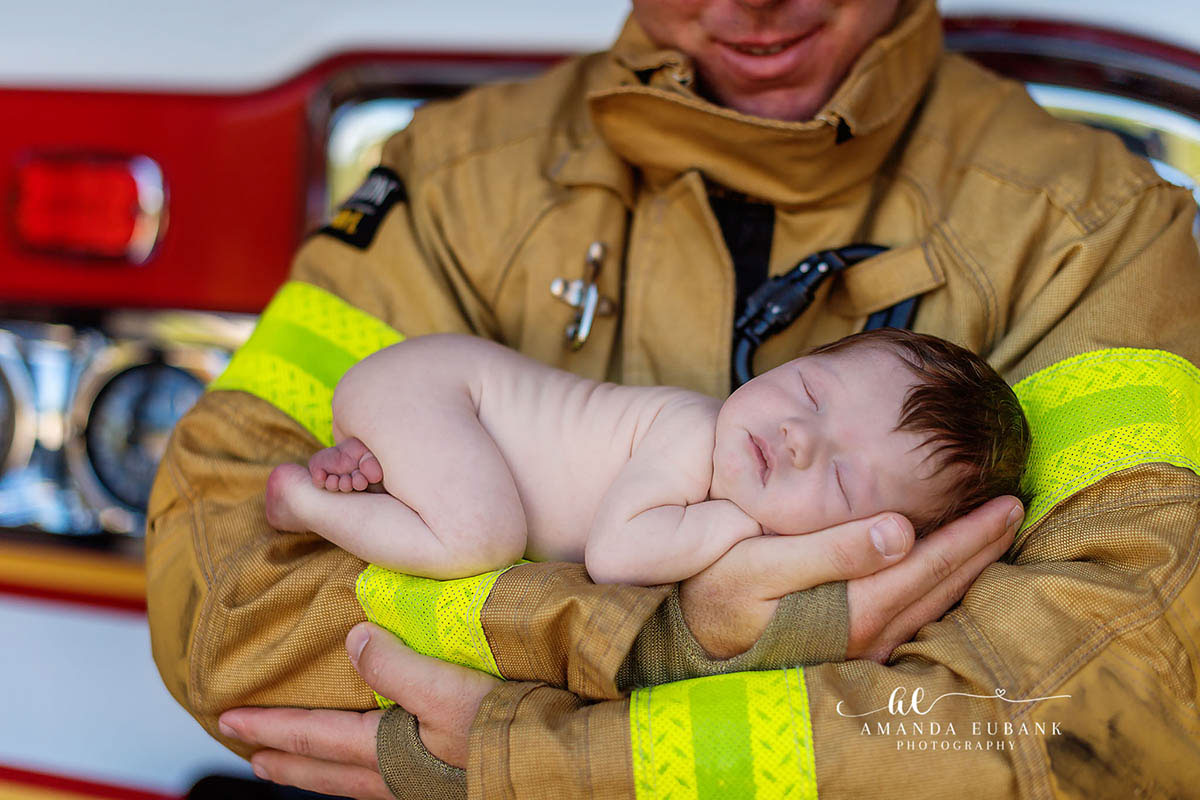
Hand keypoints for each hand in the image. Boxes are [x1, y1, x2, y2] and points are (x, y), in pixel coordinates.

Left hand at [218, 622, 499, 797]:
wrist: (555, 761)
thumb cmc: (508, 722)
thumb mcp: (449, 688)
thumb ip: (396, 666)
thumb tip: (352, 640)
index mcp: (389, 751)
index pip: (315, 737)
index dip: (271, 728)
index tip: (229, 720)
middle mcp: (396, 775)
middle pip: (323, 770)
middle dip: (283, 758)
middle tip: (247, 751)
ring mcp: (419, 784)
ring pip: (349, 781)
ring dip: (314, 771)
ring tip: (292, 764)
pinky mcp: (442, 782)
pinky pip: (378, 783)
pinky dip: (352, 775)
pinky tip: (365, 767)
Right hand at [679, 496, 1022, 659]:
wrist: (688, 640)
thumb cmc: (718, 591)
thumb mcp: (763, 561)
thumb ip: (833, 548)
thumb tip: (904, 530)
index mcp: (856, 613)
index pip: (931, 565)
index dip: (971, 533)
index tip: (1006, 501)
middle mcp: (871, 640)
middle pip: (943, 586)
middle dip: (981, 547)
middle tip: (1012, 509)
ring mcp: (865, 652)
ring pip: (935, 605)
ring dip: (968, 568)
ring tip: (990, 535)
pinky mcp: (853, 652)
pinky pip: (915, 615)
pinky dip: (940, 586)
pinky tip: (945, 568)